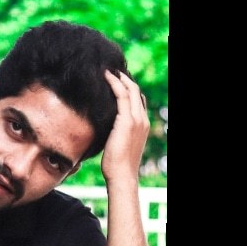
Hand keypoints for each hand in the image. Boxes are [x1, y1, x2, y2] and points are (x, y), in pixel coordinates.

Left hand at [102, 69, 149, 186]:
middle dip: (125, 78)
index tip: (116, 80)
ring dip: (119, 78)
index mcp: (142, 125)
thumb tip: (104, 127)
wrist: (122, 175)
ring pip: (130, 90)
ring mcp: (137, 119)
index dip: (128, 88)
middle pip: (136, 91)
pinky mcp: (127, 121)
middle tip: (111, 70)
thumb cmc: (116, 165)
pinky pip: (122, 96)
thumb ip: (116, 132)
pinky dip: (114, 84)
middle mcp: (142, 119)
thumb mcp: (118, 145)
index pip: (138, 100)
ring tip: (107, 70)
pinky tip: (105, 77)